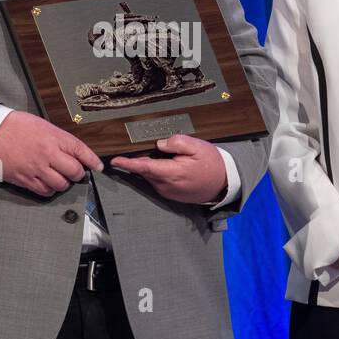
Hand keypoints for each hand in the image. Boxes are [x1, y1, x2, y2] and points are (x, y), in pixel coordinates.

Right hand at [0, 110, 102, 197]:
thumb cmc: (16, 126)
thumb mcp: (43, 125)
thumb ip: (59, 139)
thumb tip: (73, 151)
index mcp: (54, 138)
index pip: (81, 151)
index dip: (93, 161)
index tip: (98, 166)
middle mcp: (48, 154)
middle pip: (74, 172)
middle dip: (78, 174)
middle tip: (76, 172)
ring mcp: (37, 169)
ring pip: (61, 185)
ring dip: (63, 183)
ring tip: (60, 177)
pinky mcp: (26, 180)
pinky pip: (45, 192)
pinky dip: (50, 190)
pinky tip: (48, 184)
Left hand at [108, 134, 226, 204]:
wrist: (224, 184)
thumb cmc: (211, 163)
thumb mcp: (198, 146)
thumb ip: (177, 142)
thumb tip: (159, 144)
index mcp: (172, 173)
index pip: (144, 167)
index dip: (128, 164)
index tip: (114, 160)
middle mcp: (166, 185)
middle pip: (145, 171)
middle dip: (138, 160)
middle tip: (139, 147)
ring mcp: (167, 192)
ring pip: (150, 177)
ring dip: (150, 166)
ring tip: (163, 155)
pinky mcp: (170, 195)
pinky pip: (157, 182)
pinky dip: (157, 173)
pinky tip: (167, 165)